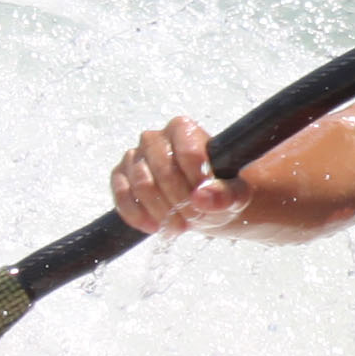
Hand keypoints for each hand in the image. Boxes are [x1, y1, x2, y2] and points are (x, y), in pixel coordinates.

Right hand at [112, 116, 244, 234]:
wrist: (200, 203)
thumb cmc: (218, 192)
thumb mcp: (234, 195)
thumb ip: (226, 195)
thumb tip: (202, 197)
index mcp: (183, 129)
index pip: (187, 153)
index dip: (197, 181)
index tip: (207, 200)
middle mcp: (155, 138)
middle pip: (163, 171)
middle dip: (180, 201)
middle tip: (194, 219)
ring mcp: (134, 157)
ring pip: (142, 185)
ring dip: (161, 212)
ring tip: (179, 225)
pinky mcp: (120, 177)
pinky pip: (121, 196)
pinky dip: (137, 215)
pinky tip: (155, 226)